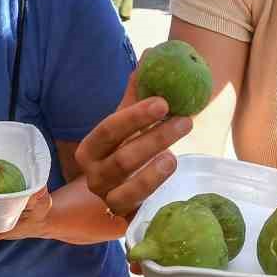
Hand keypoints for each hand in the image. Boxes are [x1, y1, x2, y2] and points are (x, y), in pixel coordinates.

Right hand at [76, 70, 191, 219]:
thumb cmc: (125, 151)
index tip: (163, 102)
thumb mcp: (127, 124)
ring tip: (175, 156)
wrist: (112, 196)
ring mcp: (109, 203)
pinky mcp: (127, 222)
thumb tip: (150, 54)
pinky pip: (140, 215)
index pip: (108, 130)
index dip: (135, 116)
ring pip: (127, 192)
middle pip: (122, 160)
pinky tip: (175, 190)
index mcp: (90, 150)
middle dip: (154, 139)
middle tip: (185, 121)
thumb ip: (136, 94)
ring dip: (152, 175)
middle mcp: (94, 178)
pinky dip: (156, 203)